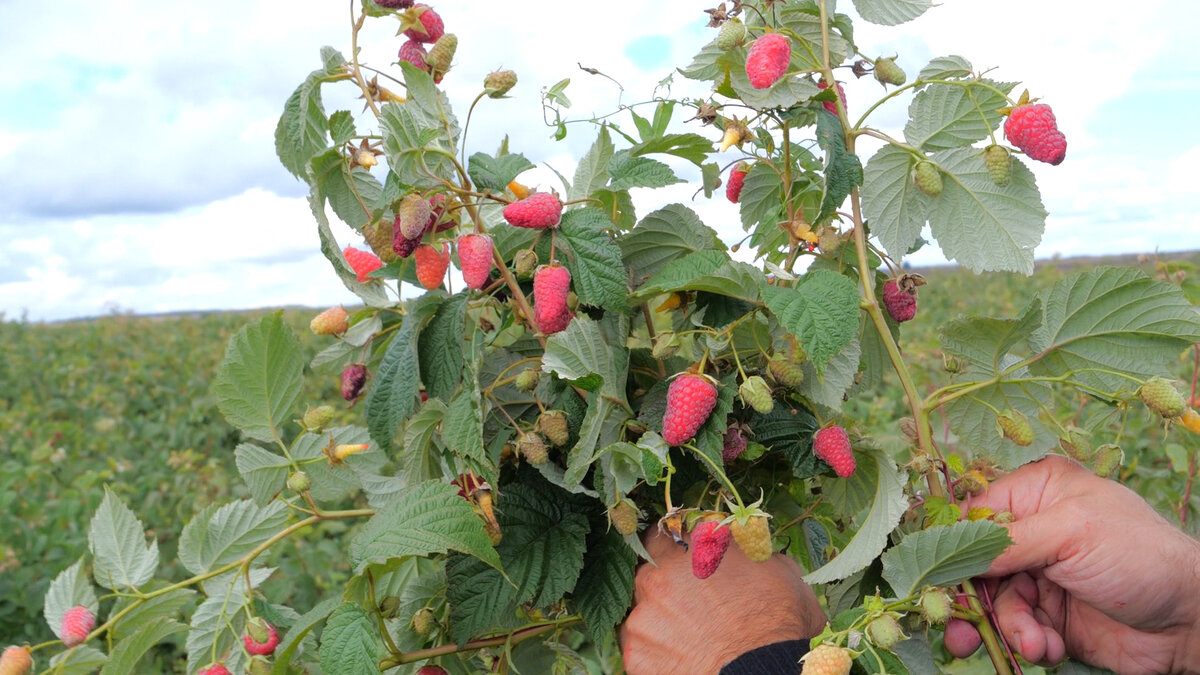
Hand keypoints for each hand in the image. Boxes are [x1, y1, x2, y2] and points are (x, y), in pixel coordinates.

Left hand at [619, 528, 825, 674]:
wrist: (764, 672)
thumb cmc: (778, 621)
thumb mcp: (777, 568)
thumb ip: (747, 551)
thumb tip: (745, 549)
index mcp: (688, 547)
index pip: (661, 535)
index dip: (673, 551)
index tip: (683, 564)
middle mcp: (657, 574)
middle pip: (648, 575)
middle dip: (666, 588)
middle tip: (692, 607)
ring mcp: (642, 616)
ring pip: (642, 613)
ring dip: (659, 622)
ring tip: (690, 639)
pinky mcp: (636, 655)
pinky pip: (640, 649)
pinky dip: (656, 654)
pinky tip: (684, 658)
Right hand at [970, 455, 1199, 673]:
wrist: (1190, 622)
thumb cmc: (1140, 556)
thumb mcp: (1071, 531)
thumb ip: (1007, 540)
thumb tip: (950, 549)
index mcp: (1036, 492)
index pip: (972, 512)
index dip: (949, 544)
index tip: (928, 575)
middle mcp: (1033, 532)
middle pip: (974, 564)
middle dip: (970, 599)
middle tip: (956, 631)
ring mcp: (1040, 576)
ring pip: (992, 603)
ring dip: (1009, 627)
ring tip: (1033, 643)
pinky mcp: (1049, 617)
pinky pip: (1016, 630)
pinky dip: (1029, 643)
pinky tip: (1050, 648)